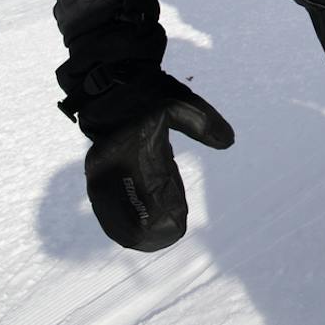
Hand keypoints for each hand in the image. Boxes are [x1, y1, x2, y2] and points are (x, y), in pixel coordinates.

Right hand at [70, 68, 234, 250]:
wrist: (107, 84)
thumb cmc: (146, 94)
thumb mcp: (178, 102)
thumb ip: (203, 123)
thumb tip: (229, 142)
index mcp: (140, 141)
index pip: (156, 182)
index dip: (167, 205)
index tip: (180, 222)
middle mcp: (117, 158)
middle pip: (132, 200)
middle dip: (149, 222)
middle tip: (170, 235)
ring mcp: (102, 166)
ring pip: (113, 207)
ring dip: (130, 226)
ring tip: (150, 242)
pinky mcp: (95, 171)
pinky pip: (101, 202)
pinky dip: (113, 219)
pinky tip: (127, 234)